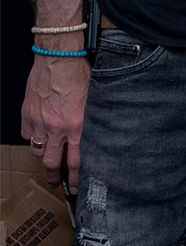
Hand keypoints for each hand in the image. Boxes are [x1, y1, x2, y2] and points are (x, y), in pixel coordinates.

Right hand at [21, 55, 89, 191]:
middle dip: (55, 177)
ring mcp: (39, 123)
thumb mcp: (95, 97)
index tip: (77, 186)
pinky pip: (28, 134)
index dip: (76, 178)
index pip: (76, 161)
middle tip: (58, 184)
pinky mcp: (27, 115)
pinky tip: (39, 135)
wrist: (58, 58)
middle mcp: (57, 128)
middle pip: (53, 163)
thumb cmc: (79, 72)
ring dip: (44, 156)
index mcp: (77, 125)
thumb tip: (97, 131)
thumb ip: (93, 117)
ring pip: (39, 151)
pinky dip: (33, 137)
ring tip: (49, 160)